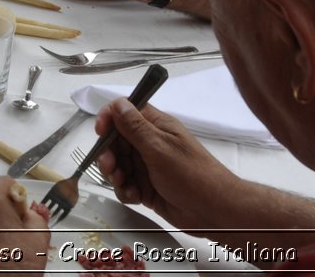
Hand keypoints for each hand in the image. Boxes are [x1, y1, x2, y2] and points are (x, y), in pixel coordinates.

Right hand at [94, 99, 238, 239]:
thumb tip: (117, 103)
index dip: (109, 119)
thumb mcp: (160, 148)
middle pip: (115, 141)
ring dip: (115, 174)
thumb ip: (135, 127)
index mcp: (155, 126)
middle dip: (108, 154)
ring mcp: (147, 166)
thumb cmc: (191, 174)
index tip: (100, 132)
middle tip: (110, 167)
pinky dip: (126, 191)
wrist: (213, 211)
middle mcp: (149, 143)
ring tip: (123, 183)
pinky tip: (135, 196)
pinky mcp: (146, 187)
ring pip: (118, 164)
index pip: (124, 112)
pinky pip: (125, 185)